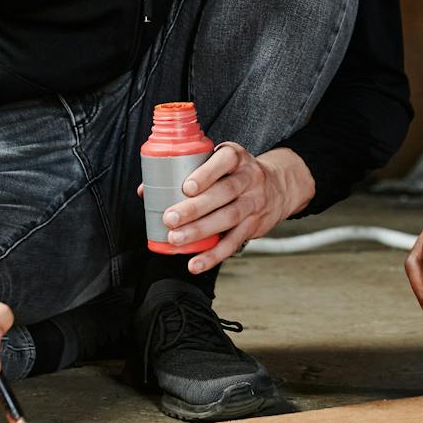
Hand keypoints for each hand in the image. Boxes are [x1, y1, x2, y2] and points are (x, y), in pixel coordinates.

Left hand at [149, 144, 312, 274]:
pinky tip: (195, 264)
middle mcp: (248, 179)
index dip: (206, 174)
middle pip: (223, 194)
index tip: (186, 187)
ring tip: (176, 239)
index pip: (224, 161)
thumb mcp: (217, 162)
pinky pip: (233, 243)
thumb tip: (145, 191)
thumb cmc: (233, 174)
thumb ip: (185, 171)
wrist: (277, 188)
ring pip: (228, 218)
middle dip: (195, 208)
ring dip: (200, 231)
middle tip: (170, 218)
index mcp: (236, 158)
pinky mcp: (253, 227)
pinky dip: (213, 256)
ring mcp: (253, 204)